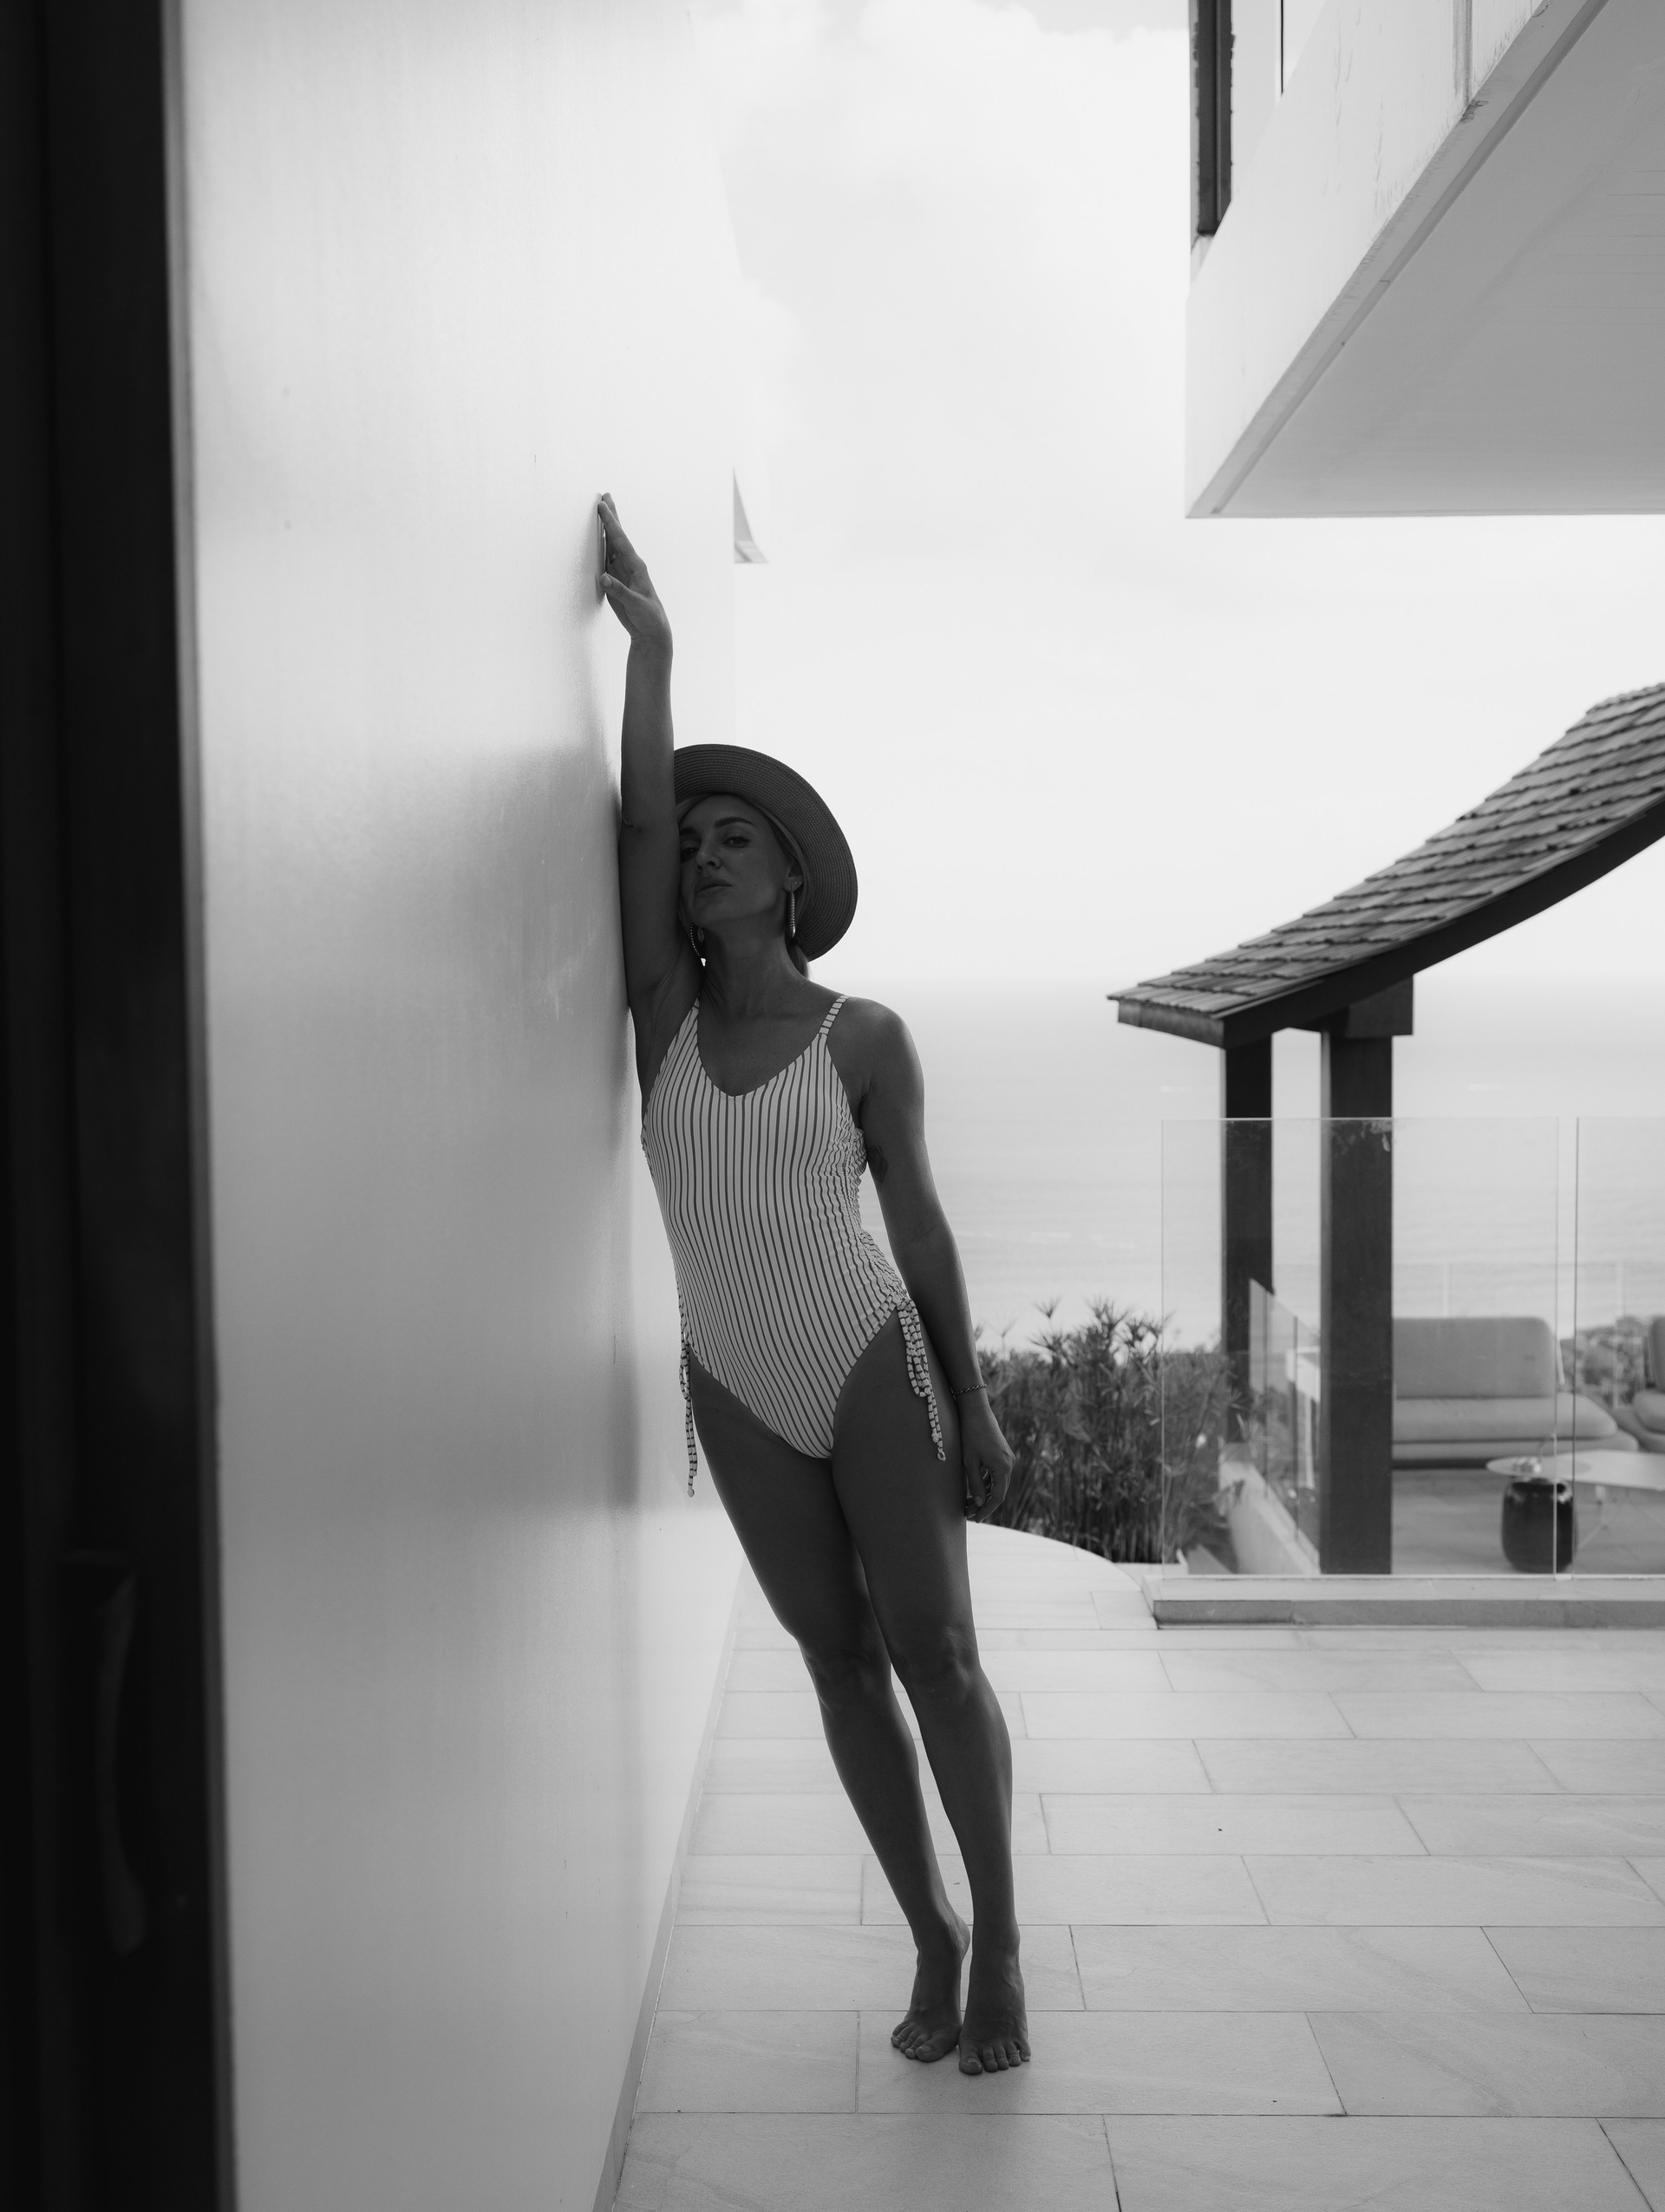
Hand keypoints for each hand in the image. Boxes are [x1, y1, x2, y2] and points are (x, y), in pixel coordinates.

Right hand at [597, 495, 671, 657]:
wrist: (650, 631)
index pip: (621, 540)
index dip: (611, 523)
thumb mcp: (636, 605)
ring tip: (601, 511)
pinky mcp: (615, 581)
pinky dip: (600, 547)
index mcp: (637, 567)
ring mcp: (621, 572)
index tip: (602, 506)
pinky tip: (597, 538)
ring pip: (611, 545)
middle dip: (611, 517)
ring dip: (605, 529)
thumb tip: (603, 577)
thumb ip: (620, 591)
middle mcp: (629, 565)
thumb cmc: (648, 617)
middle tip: (605, 496)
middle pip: (617, 536)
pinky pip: (606, 560)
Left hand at [960, 1392, 1014, 1520]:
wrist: (976, 1412)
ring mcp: (1007, 1460)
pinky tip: (975, 1490)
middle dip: (984, 1504)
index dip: (987, 1510)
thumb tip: (980, 1503)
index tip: (975, 1519)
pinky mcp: (1002, 1456)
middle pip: (999, 1492)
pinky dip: (986, 1484)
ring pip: (997, 1484)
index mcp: (1003, 1468)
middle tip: (967, 1513)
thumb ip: (975, 1483)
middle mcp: (1009, 1465)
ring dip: (984, 1494)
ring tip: (968, 1504)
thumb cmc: (970, 1435)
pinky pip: (996, 1475)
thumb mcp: (969, 1461)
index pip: (998, 1497)